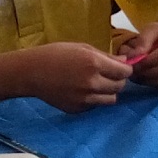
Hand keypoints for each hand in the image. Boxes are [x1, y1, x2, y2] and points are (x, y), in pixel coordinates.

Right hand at [14, 40, 136, 109]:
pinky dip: (94, 99)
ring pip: (111, 99)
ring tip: (97, 83)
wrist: (31, 72)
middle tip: (109, 74)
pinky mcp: (77, 109)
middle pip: (120, 86)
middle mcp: (92, 83)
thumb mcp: (82, 48)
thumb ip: (106, 56)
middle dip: (118, 80)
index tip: (121, 67)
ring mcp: (84, 99)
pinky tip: (82, 90)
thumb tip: (125, 61)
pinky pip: (95, 105)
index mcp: (94, 64)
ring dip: (108, 92)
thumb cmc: (56, 54)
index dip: (125, 69)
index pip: (125, 72)